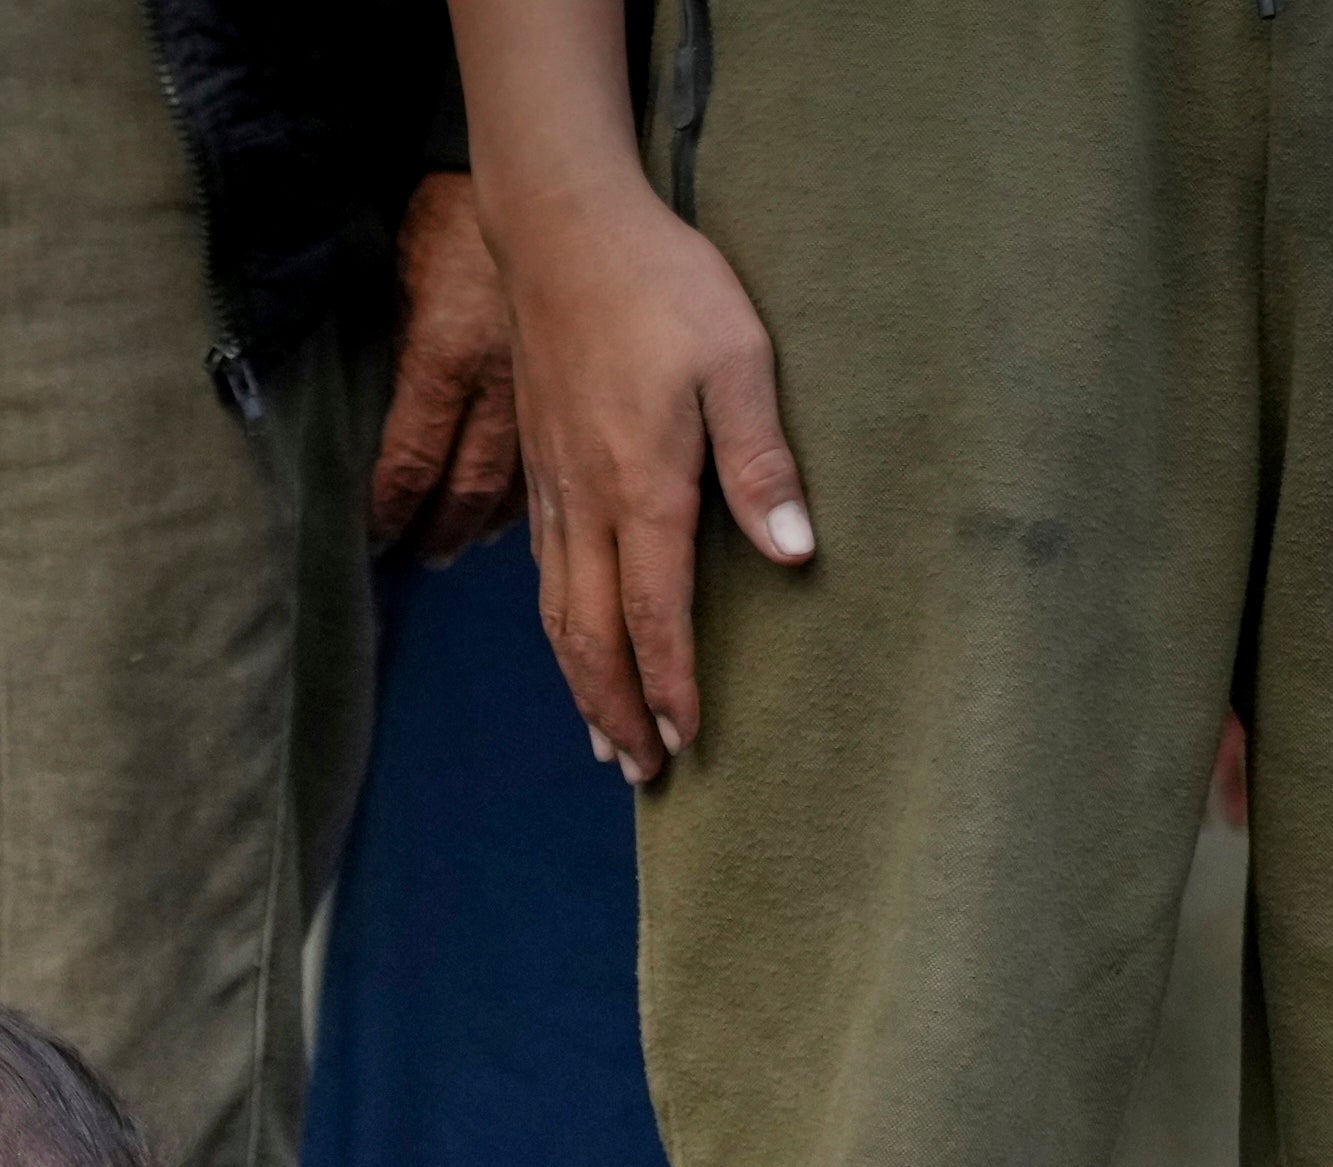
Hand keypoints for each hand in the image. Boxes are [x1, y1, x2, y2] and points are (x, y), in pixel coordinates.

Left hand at [366, 174, 525, 563]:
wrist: (543, 178)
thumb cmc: (454, 216)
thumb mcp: (407, 277)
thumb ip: (404, 352)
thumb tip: (391, 418)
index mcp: (446, 358)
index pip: (411, 462)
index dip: (391, 506)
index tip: (377, 535)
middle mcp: (496, 390)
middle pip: (466, 490)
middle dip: (440, 531)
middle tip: (422, 557)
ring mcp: (543, 396)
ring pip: (517, 486)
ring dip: (486, 522)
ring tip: (465, 545)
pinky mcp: (575, 394)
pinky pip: (554, 464)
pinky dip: (532, 496)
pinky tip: (520, 513)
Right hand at [483, 149, 808, 776]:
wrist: (563, 227)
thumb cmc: (663, 284)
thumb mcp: (738, 359)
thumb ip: (763, 461)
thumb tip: (794, 555)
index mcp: (644, 486)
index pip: (655, 615)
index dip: (671, 686)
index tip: (690, 741)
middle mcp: (587, 503)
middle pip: (593, 637)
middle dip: (618, 710)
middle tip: (643, 773)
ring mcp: (553, 489)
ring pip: (559, 615)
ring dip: (582, 686)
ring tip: (606, 739)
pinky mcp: (537, 469)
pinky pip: (543, 576)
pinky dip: (560, 632)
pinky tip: (574, 648)